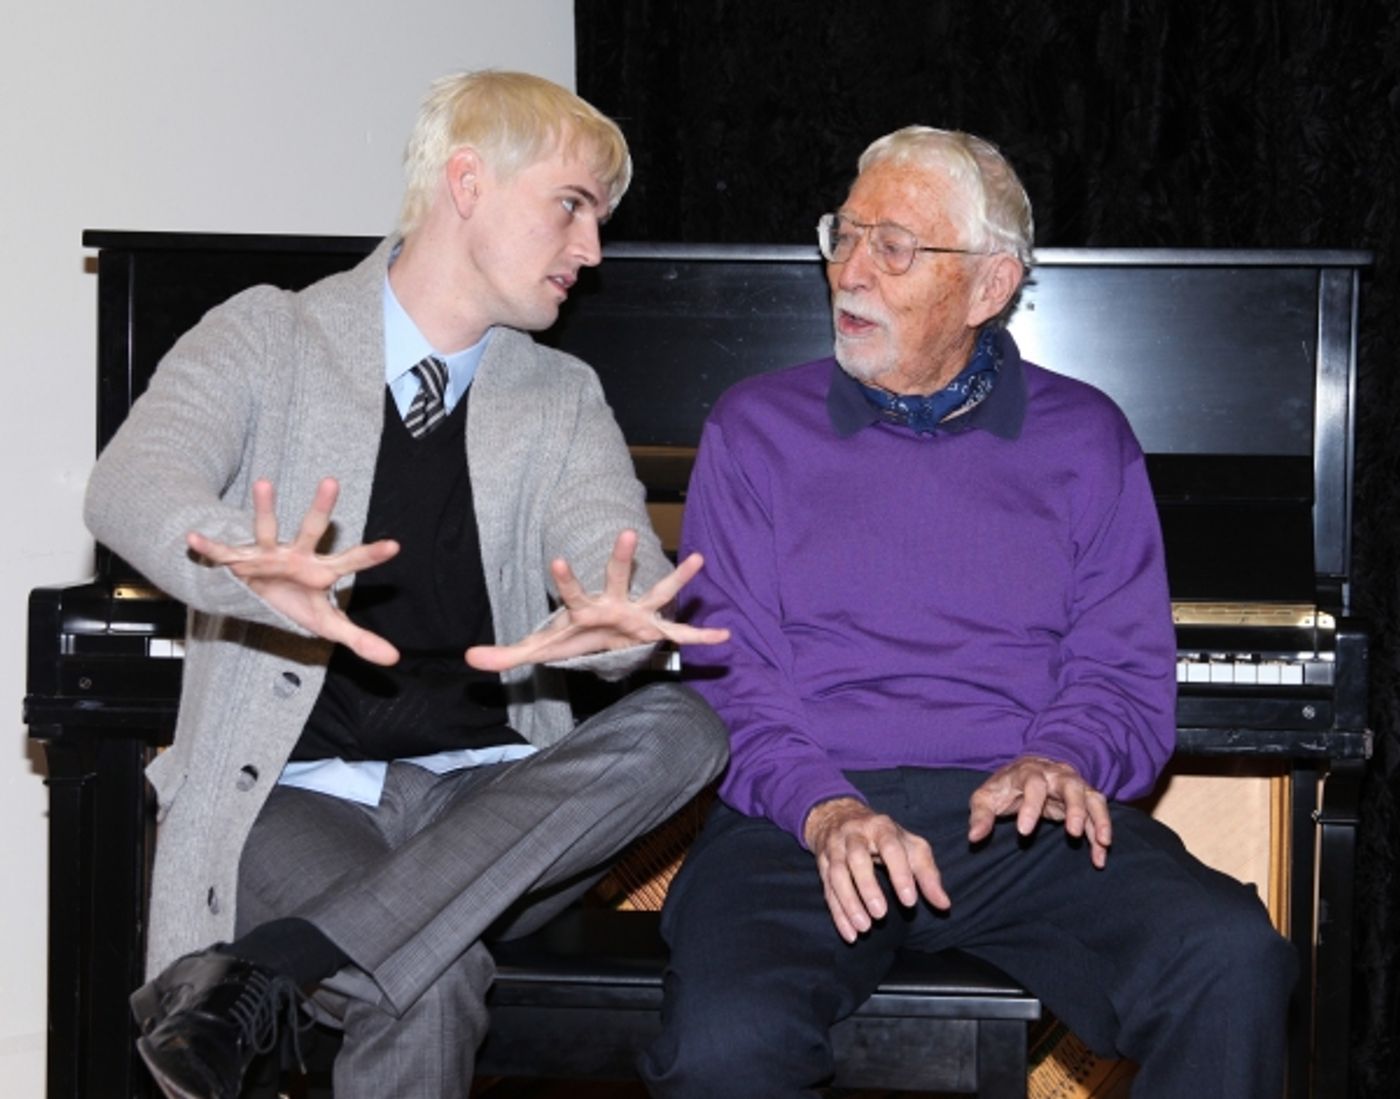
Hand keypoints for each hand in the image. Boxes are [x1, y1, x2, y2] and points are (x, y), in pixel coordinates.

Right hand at [186, 477, 400, 665]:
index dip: (372, 555)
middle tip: (331, 481)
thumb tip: (394, 658)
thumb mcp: (328, 623)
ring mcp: (268, 555)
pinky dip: (209, 546)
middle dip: (321, 508)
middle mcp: (297, 555)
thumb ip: (360, 639)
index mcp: (321, 570)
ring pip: (267, 529)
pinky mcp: (240, 560)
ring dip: (266, 509)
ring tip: (264, 483)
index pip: (352, 561)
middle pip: (312, 530)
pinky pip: (223, 552)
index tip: (395, 546)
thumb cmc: (297, 602)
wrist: (258, 595)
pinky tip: (193, 537)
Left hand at [465, 529, 729, 671]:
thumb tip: (468, 658)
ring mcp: (638, 614)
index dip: (564, 576)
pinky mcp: (655, 631)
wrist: (603, 641)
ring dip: (678, 579)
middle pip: (617, 577)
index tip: (556, 557)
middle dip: (621, 557)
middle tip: (627, 531)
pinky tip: (724, 636)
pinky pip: (681, 636)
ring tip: (699, 558)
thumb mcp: (540, 648)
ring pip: (659, 593)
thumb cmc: (572, 639)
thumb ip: (507, 653)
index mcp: (584, 608)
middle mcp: (614, 603)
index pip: (571, 592)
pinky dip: (701, 638)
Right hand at [803, 797, 949, 942]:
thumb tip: (944, 904)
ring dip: (849, 903)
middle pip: (856, 858)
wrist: (839, 816)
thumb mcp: (910, 846)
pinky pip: (827, 890)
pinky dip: (838, 914)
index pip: (890, 847)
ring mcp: (835, 848)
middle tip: (881, 915)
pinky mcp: (822, 864)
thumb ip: (927, 874)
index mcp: (881, 827)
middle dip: (868, 887)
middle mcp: (855, 835)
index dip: (899, 873)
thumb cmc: (884, 837)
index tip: (910, 901)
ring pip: (837, 874)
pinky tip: (850, 933)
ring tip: (864, 927)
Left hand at [967, 755, 1111, 867]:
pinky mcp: (1084, 798)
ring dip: (1100, 820)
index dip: (1030, 806)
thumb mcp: (987, 797)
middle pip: (1071, 787)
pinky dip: (1102, 833)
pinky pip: (1098, 814)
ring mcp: (1074, 785)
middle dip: (1075, 809)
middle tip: (1073, 833)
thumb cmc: (1005, 787)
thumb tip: (974, 838)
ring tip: (1102, 844)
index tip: (1023, 831)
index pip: (1033, 785)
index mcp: (1029, 773)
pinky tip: (1100, 857)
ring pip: (1092, 798)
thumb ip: (981, 815)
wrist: (1027, 769)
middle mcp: (1056, 775)